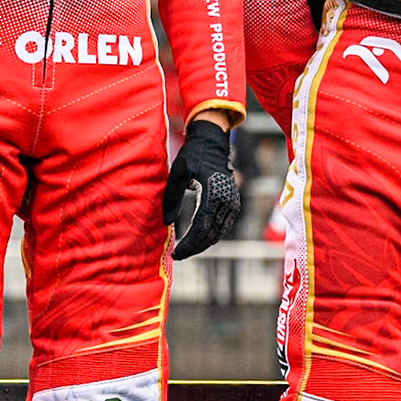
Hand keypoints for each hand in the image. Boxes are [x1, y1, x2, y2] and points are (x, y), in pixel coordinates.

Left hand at [164, 118, 241, 259]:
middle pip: (211, 234)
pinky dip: (210, 236)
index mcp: (214, 193)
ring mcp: (233, 203)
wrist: (213, 144)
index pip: (201, 227)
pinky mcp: (233, 204)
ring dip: (202, 244)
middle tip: (178, 255)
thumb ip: (172, 197)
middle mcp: (227, 200)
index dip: (188, 244)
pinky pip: (223, 226)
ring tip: (186, 250)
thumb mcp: (178, 173)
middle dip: (194, 248)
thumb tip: (167, 222)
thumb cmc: (193, 156)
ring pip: (218, 233)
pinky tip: (197, 239)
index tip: (176, 254)